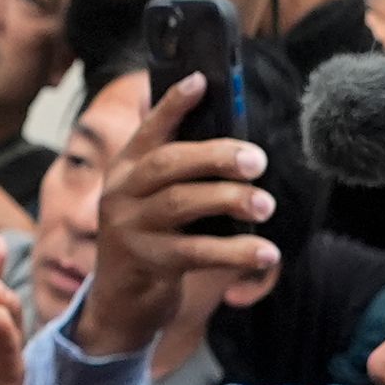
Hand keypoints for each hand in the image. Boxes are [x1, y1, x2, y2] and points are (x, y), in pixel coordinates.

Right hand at [65, 73, 279, 361]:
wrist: (119, 304)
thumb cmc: (150, 241)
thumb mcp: (152, 202)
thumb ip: (180, 175)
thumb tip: (236, 146)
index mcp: (124, 170)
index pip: (148, 130)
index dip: (173, 104)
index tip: (200, 80)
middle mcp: (120, 195)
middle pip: (168, 163)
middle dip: (216, 156)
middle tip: (257, 160)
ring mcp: (130, 230)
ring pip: (182, 204)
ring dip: (230, 200)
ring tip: (265, 204)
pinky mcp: (147, 264)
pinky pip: (197, 252)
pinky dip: (235, 251)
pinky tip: (266, 252)